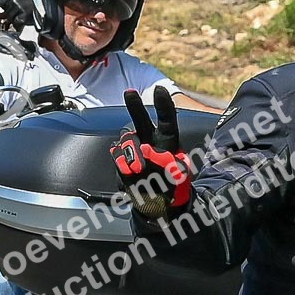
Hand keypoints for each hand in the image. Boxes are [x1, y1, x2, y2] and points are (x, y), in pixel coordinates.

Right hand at [112, 87, 193, 219]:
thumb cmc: (173, 188)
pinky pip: (117, 156)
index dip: (163, 105)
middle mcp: (150, 141)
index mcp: (168, 142)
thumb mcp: (178, 178)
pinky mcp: (122, 161)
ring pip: (127, 140)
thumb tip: (146, 150)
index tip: (159, 89)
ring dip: (132, 154)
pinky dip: (122, 165)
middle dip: (135, 105)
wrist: (158, 205)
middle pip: (141, 120)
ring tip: (140, 171)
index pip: (167, 120)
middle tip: (129, 92)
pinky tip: (131, 175)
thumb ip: (164, 162)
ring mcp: (134, 150)